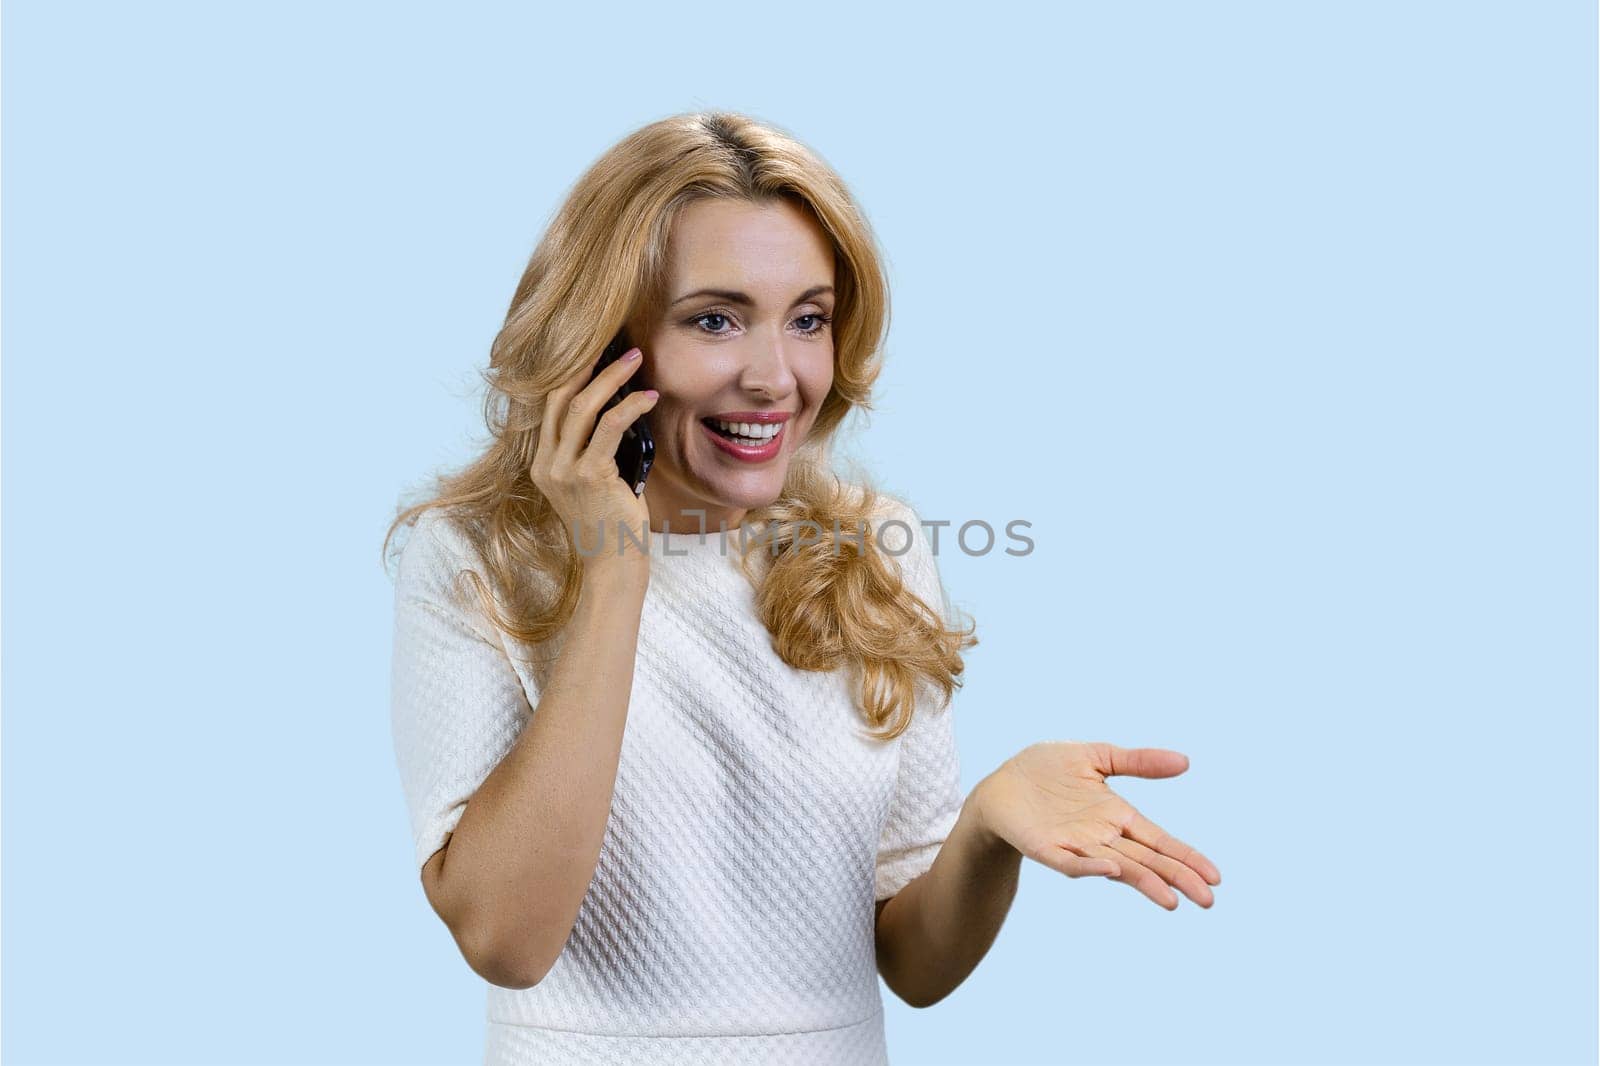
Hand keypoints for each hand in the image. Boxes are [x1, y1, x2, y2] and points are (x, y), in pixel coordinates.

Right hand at [530, 344, 659, 576]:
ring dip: (611, 378)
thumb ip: (596, 450)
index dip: (572, 376)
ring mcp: (565, 471)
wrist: (613, 565)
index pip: (552, 407)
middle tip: (619, 347)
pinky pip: (609, 427)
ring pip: (583, 408)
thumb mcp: (595, 483)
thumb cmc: (612, 525)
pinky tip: (648, 398)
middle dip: (591, 367)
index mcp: (543, 465)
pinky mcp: (590, 476)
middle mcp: (547, 465)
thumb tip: (620, 409)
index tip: (596, 353)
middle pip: (562, 399)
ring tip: (635, 359)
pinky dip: (630, 407)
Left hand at [971, 741, 1220, 908]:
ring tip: (1171, 899)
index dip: (1185, 857)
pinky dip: (1089, 868)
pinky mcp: (1046, 848)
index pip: (1159, 841)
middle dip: (1176, 878)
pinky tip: (1110, 870)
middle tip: (1207, 899)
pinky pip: (1070, 863)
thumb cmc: (1045, 770)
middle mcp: (1102, 837)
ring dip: (1142, 882)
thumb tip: (1185, 761)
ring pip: (1116, 868)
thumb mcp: (1095, 757)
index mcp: (1116, 816)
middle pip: (1145, 861)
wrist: (1000, 783)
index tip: (1215, 877)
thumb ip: (1137, 761)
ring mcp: (1075, 846)